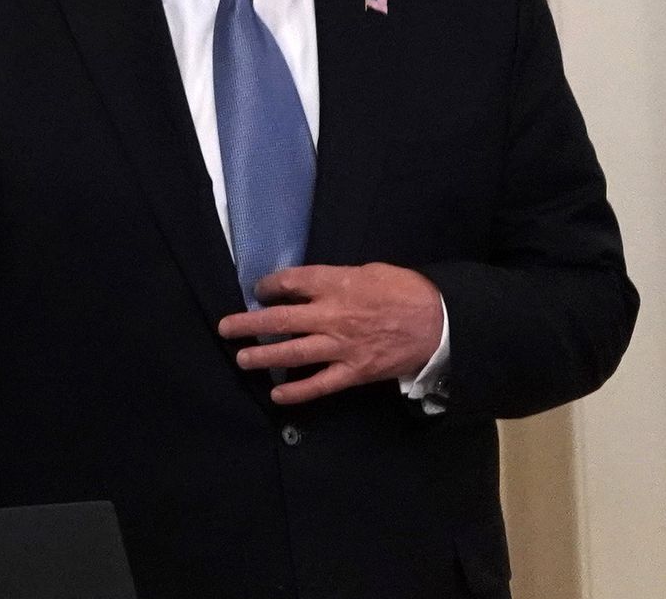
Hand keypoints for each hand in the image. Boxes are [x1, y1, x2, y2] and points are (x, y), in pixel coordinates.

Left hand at [217, 263, 443, 405]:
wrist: (439, 322)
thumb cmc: (404, 290)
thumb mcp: (368, 270)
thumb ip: (335, 278)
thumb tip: (309, 284)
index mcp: (335, 284)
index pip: (289, 283)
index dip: (267, 286)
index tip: (259, 290)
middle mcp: (331, 316)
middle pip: (279, 319)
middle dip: (248, 324)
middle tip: (226, 328)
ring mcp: (341, 346)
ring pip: (292, 353)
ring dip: (262, 357)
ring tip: (241, 359)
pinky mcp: (353, 372)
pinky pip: (319, 385)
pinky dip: (296, 392)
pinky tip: (277, 395)